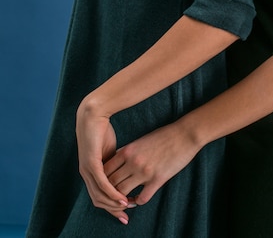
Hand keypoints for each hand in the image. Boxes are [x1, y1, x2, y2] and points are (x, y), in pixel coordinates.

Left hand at [76, 99, 129, 224]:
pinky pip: (101, 184)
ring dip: (114, 204)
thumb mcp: (111, 151)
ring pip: (99, 195)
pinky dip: (112, 194)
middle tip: (126, 218)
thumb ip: (114, 164)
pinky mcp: (91, 164)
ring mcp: (87, 170)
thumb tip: (122, 173)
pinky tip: (122, 199)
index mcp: (90, 172)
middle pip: (98, 200)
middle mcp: (86, 174)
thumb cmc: (102, 130)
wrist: (94, 114)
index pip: (100, 195)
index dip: (112, 205)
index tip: (126, 212)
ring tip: (127, 209)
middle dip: (113, 211)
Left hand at [104, 120, 200, 204]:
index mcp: (128, 150)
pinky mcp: (158, 179)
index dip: (102, 179)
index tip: (106, 183)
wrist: (184, 134)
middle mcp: (133, 161)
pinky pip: (142, 198)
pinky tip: (139, 199)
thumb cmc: (163, 135)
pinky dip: (138, 201)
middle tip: (112, 194)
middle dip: (109, 191)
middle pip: (111, 182)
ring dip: (121, 199)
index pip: (105, 169)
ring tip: (124, 200)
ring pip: (122, 193)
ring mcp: (145, 171)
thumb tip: (117, 160)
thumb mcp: (141, 140)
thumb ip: (128, 151)